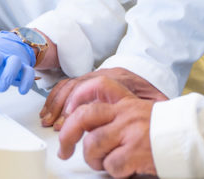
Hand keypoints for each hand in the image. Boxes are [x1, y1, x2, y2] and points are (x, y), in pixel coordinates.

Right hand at [41, 67, 166, 129]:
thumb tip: (153, 116)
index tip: (72, 119)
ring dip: (57, 103)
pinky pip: (68, 85)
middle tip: (57, 127)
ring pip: (70, 84)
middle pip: (79, 85)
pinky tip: (49, 111)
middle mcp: (105, 75)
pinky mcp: (89, 81)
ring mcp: (95, 76)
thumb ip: (151, 108)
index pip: (96, 86)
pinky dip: (56, 98)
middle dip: (64, 107)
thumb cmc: (150, 93)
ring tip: (48, 121)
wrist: (150, 76)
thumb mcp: (155, 101)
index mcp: (122, 79)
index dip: (81, 102)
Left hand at [56, 76, 157, 178]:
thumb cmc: (165, 130)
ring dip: (94, 159)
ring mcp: (131, 131)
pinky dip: (115, 171)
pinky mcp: (136, 151)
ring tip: (104, 163)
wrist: (192, 138)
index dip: (78, 96)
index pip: (98, 85)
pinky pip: (112, 165)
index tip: (68, 110)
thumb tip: (88, 128)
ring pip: (93, 144)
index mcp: (127, 101)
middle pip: (85, 116)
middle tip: (64, 149)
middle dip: (68, 134)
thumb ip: (116, 115)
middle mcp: (127, 113)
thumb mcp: (140, 113)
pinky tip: (125, 168)